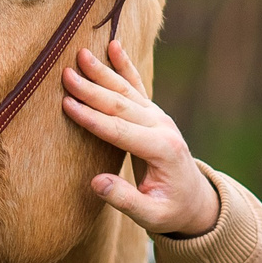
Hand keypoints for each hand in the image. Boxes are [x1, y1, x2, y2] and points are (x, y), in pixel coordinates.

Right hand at [60, 39, 221, 237]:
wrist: (195, 201)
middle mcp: (163, 128)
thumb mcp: (152, 216)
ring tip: (80, 54)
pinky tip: (113, 46)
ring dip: (102, 72)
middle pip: (122, 105)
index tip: (67, 105)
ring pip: (127, 91)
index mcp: (162, 150)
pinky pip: (137, 86)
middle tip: (65, 75)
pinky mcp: (154, 115)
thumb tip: (96, 182)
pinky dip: (124, 66)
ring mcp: (160, 118)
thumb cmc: (171, 211)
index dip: (92, 118)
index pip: (120, 131)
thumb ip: (126, 200)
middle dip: (92, 90)